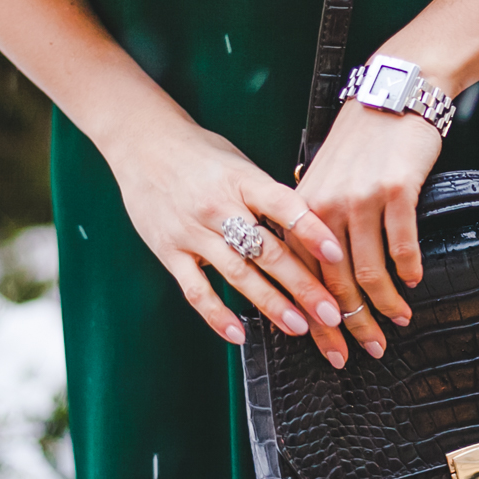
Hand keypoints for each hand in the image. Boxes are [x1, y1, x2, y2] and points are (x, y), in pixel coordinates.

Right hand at [101, 104, 355, 366]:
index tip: (336, 254)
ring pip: (237, 274)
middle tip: (330, 313)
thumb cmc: (201, 153)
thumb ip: (270, 196)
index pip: (283, 205)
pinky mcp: (169, 251)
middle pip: (266, 250)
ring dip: (270, 304)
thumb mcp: (241, 163)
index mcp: (242, 180)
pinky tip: (238, 335)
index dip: (311, 230)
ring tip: (299, 327)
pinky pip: (194, 289)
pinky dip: (216, 315)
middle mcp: (219, 207)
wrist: (143, 143)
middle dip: (302, 285)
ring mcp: (192, 231)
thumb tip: (312, 226)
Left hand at [293, 98, 444, 359]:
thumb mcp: (324, 179)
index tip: (329, 348)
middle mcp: (325, 207)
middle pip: (335, 283)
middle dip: (351, 324)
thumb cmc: (361, 141)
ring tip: (396, 321)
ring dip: (385, 304)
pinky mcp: (396, 192)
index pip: (302, 277)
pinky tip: (412, 282)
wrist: (393, 96)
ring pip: (370, 271)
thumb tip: (318, 275)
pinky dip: (409, 269)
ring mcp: (361, 199)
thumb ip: (316, 224)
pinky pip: (402, 245)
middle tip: (365, 351)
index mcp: (301, 209)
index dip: (316, 319)